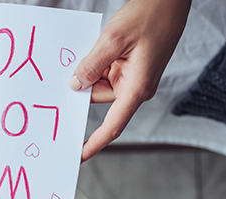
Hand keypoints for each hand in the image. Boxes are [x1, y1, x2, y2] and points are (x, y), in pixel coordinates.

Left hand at [71, 0, 190, 160]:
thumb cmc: (150, 15)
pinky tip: (100, 46)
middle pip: (99, 97)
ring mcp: (135, 77)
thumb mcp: (113, 40)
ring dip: (92, 68)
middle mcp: (137, 87)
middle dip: (85, 83)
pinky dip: (98, 62)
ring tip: (100, 45)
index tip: (78, 156)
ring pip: (100, 83)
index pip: (112, 126)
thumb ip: (91, 66)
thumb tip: (75, 85)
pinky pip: (106, 71)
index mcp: (138, 88)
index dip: (94, 143)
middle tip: (75, 65)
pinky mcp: (132, 67)